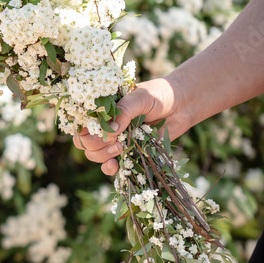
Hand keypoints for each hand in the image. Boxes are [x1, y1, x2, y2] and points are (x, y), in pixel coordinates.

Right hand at [72, 77, 190, 174]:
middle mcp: (105, 125)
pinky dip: (108, 168)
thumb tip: (111, 131)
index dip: (86, 130)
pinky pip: (109, 165)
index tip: (102, 131)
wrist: (182, 105)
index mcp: (102, 108)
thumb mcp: (140, 98)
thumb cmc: (160, 94)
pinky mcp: (127, 152)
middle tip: (116, 140)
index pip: (81, 122)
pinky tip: (115, 166)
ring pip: (94, 154)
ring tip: (120, 148)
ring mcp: (115, 139)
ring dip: (102, 156)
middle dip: (96, 144)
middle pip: (85, 142)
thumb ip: (124, 111)